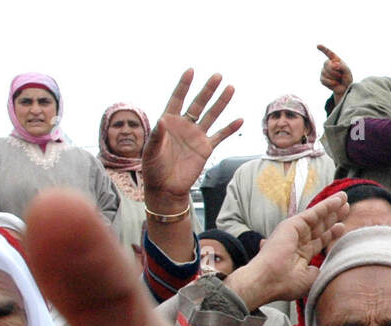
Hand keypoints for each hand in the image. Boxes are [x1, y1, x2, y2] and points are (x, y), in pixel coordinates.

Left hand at [142, 70, 242, 211]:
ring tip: (230, 88)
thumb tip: (161, 120)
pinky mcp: (205, 149)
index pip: (177, 98)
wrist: (166, 188)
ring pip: (211, 115)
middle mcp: (184, 125)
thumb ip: (157, 136)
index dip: (184, 85)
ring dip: (221, 103)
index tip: (191, 71)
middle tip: (218, 76)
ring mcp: (196, 136)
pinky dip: (230, 129)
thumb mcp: (151, 152)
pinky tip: (239, 119)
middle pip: (198, 103)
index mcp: (169, 121)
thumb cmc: (153, 169)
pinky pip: (220, 136)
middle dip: (207, 90)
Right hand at [227, 193, 349, 309]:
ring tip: (345, 199)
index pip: (318, 241)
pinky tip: (338, 200)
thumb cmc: (285, 284)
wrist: (269, 280)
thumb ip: (316, 271)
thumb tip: (318, 268)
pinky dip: (326, 205)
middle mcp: (297, 242)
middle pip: (319, 227)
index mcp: (300, 256)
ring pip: (317, 217)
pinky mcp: (293, 224)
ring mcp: (294, 232)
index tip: (342, 227)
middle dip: (333, 218)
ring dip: (331, 207)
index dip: (330, 234)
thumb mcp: (308, 279)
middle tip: (346, 209)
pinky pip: (314, 212)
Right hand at [318, 44, 352, 98]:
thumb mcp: (347, 71)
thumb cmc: (347, 78)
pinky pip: (324, 80)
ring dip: (334, 78)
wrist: (345, 88)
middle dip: (334, 71)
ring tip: (338, 80)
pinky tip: (335, 84)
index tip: (318, 46)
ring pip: (325, 72)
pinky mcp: (322, 79)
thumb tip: (334, 65)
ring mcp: (324, 71)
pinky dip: (331, 83)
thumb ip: (342, 66)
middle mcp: (328, 64)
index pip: (329, 53)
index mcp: (335, 60)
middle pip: (326, 64)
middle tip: (340, 75)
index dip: (323, 49)